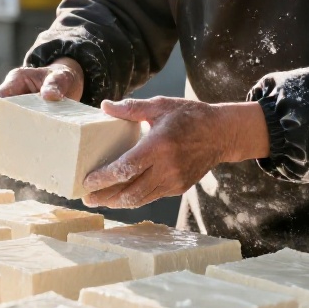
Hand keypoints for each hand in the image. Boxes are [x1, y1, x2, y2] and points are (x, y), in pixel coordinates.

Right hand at [0, 58, 83, 155]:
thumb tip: (49, 95)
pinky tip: (6, 159)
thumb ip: (56, 83)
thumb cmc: (62, 77)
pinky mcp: (19, 124)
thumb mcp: (61, 76)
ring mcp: (12, 111)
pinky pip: (8, 136)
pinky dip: (6, 148)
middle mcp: (9, 98)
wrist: (68, 83)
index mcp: (15, 82)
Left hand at [82, 98, 270, 208]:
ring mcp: (174, 181)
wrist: (221, 134)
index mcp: (159, 146)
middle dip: (105, 197)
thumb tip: (105, 106)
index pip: (126, 168)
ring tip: (100, 201)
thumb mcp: (160, 105)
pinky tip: (122, 195)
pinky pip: (152, 196)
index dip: (104, 178)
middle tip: (87, 198)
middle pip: (129, 191)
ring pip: (140, 199)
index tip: (87, 182)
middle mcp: (166, 168)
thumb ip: (131, 108)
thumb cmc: (189, 116)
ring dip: (118, 202)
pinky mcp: (178, 188)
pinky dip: (135, 198)